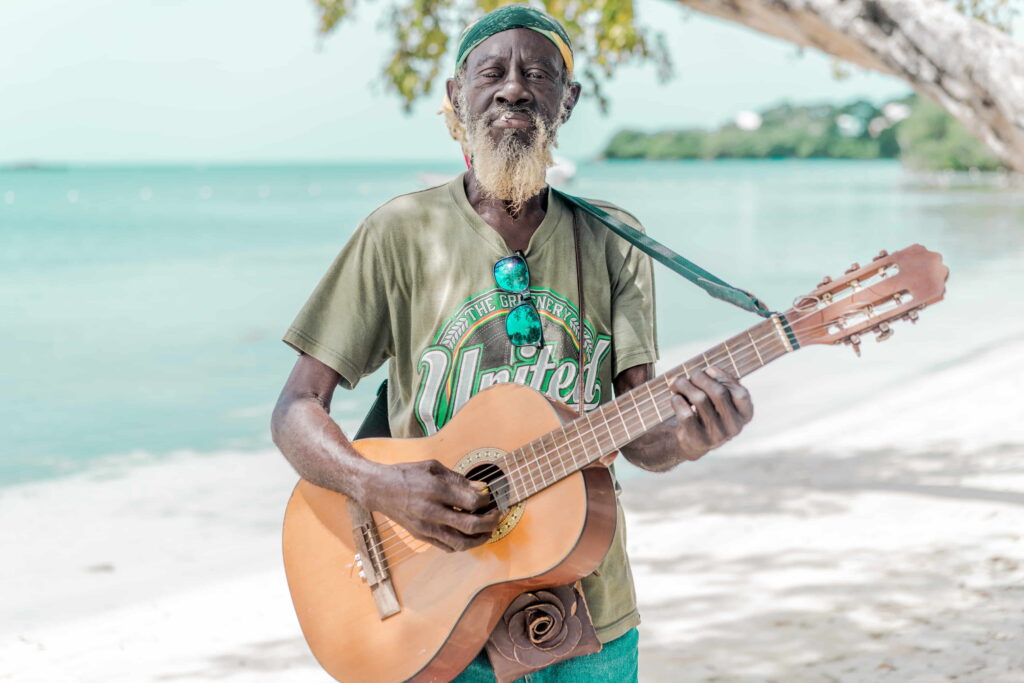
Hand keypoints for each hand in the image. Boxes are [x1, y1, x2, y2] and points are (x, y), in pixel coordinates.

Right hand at [361, 459, 501, 552]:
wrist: (379, 489)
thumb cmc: (407, 474)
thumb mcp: (433, 467)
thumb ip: (458, 479)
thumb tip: (482, 488)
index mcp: (436, 489)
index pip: (472, 502)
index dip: (486, 501)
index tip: (490, 498)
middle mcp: (431, 511)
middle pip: (470, 525)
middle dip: (490, 522)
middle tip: (497, 516)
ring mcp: (426, 527)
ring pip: (460, 542)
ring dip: (480, 539)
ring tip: (489, 531)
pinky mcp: (422, 536)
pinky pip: (447, 547)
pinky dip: (462, 544)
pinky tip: (470, 536)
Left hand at [667, 365, 753, 460]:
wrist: (693, 441)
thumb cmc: (708, 411)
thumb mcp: (721, 399)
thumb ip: (720, 383)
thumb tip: (707, 371)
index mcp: (745, 415)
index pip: (741, 393)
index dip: (724, 377)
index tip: (709, 370)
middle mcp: (734, 427)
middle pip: (718, 392)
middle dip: (700, 377)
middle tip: (690, 375)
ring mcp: (716, 435)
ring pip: (699, 399)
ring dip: (684, 385)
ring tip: (677, 383)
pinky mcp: (697, 439)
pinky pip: (686, 414)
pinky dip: (677, 401)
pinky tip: (676, 398)